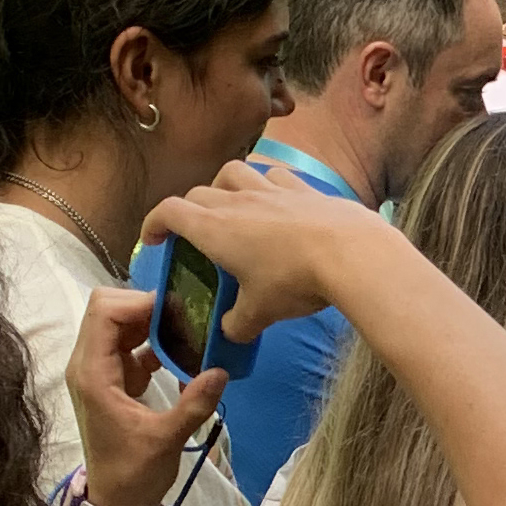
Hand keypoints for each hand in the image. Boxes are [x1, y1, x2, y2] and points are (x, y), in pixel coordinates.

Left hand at [68, 285, 222, 505]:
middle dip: (146, 306)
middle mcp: (88, 365)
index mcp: (93, 374)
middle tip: (185, 318)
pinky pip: (129, 344)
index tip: (178, 309)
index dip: (139, 301)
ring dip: (151, 322)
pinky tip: (182, 353)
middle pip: (107, 309)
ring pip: (118, 323)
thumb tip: (220, 370)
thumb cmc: (134, 473)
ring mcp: (99, 370)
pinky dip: (154, 341)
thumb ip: (193, 403)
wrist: (117, 501)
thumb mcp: (167, 439)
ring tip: (188, 331)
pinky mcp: (113, 379)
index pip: (104, 312)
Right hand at [135, 159, 362, 341]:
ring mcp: (273, 189)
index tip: (152, 239)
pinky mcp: (306, 188)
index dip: (155, 222)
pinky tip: (277, 200)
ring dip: (224, 185)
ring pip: (235, 172)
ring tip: (231, 205)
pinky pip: (276, 175)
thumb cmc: (295, 282)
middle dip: (189, 209)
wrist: (352, 253)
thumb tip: (231, 333)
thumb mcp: (260, 313)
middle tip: (194, 232)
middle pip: (199, 192)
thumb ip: (238, 323)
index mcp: (214, 228)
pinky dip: (268, 183)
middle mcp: (237, 200)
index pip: (170, 211)